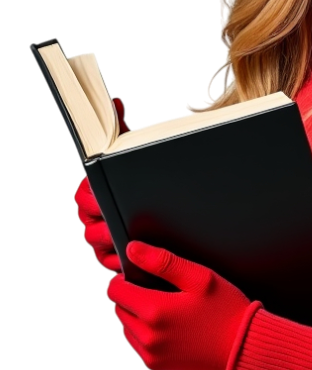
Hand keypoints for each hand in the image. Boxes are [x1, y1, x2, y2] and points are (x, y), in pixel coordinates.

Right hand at [72, 97, 129, 271]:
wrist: (172, 212)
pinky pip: (115, 267)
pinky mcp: (119, 263)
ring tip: (127, 239)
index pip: (82, 196)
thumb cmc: (144, 179)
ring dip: (112, 245)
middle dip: (102, 223)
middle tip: (116, 220)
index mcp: (95, 195)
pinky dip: (122, 264)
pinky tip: (134, 259)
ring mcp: (105, 244)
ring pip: (101, 248)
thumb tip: (116, 102)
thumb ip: (123, 129)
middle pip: (90, 225)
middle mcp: (95, 221)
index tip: (99, 194)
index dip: (88, 197)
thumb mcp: (136, 153)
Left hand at [106, 242, 260, 369]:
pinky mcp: (155, 364)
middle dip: (131, 296)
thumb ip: (163, 261)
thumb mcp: (200, 277)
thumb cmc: (226, 309)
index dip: (124, 278)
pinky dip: (144, 332)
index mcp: (155, 310)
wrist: (242, 345)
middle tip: (158, 290)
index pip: (115, 290)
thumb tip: (133, 250)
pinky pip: (136, 344)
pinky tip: (167, 325)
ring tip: (164, 307)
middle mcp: (147, 335)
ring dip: (135, 315)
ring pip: (125, 327)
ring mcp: (150, 353)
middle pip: (118, 308)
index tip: (140, 275)